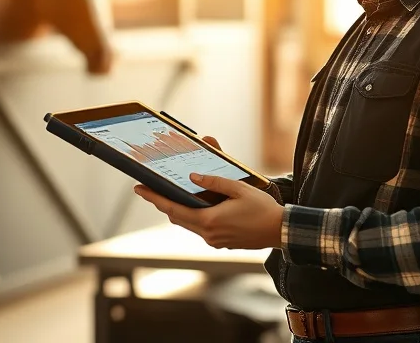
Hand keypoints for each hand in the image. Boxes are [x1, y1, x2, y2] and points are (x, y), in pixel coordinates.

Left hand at [134, 135, 283, 249]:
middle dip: (162, 203)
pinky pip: (200, 228)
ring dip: (177, 211)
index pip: (173, 208)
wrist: (279, 231)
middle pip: (177, 217)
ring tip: (168, 195)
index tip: (140, 189)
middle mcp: (208, 234)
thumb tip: (193, 177)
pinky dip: (192, 217)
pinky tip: (194, 206)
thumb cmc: (262, 209)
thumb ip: (214, 182)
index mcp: (209, 221)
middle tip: (149, 190)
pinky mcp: (221, 242)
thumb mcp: (238, 188)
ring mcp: (214, 241)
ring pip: (188, 224)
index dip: (155, 198)